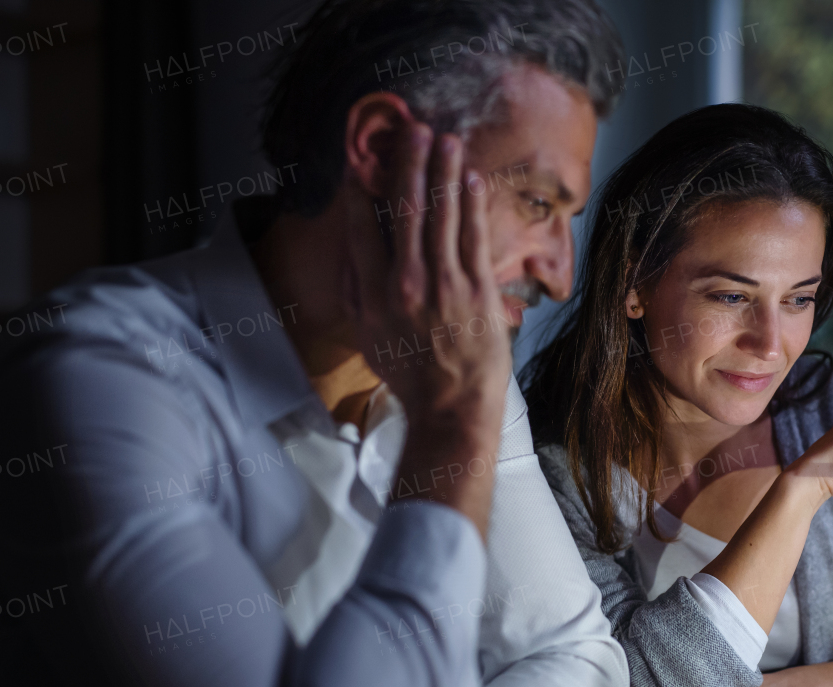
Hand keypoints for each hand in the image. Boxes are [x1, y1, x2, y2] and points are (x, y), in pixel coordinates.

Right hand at [343, 118, 510, 533]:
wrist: (453, 410)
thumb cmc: (410, 377)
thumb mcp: (368, 341)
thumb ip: (357, 296)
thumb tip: (353, 255)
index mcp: (372, 297)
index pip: (361, 229)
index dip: (360, 189)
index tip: (361, 160)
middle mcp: (406, 284)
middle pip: (404, 210)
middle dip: (409, 164)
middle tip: (412, 130)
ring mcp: (445, 285)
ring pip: (442, 215)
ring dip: (444, 172)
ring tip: (446, 140)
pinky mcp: (479, 290)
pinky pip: (474, 237)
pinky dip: (471, 205)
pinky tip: (469, 179)